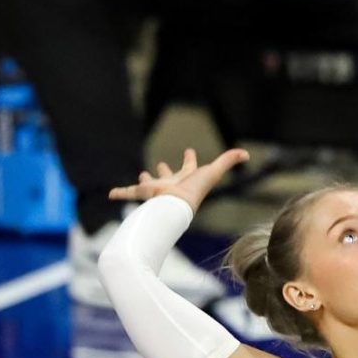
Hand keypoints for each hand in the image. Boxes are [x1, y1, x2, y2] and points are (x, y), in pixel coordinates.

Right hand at [108, 148, 249, 212]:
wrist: (175, 207)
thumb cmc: (193, 191)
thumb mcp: (213, 171)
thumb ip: (229, 160)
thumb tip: (247, 153)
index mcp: (185, 179)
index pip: (188, 167)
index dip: (189, 159)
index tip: (188, 150)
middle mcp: (171, 184)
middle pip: (168, 176)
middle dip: (165, 170)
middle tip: (161, 163)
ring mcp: (156, 190)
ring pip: (149, 184)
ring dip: (145, 180)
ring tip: (142, 175)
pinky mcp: (143, 193)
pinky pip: (129, 193)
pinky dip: (119, 193)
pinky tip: (110, 194)